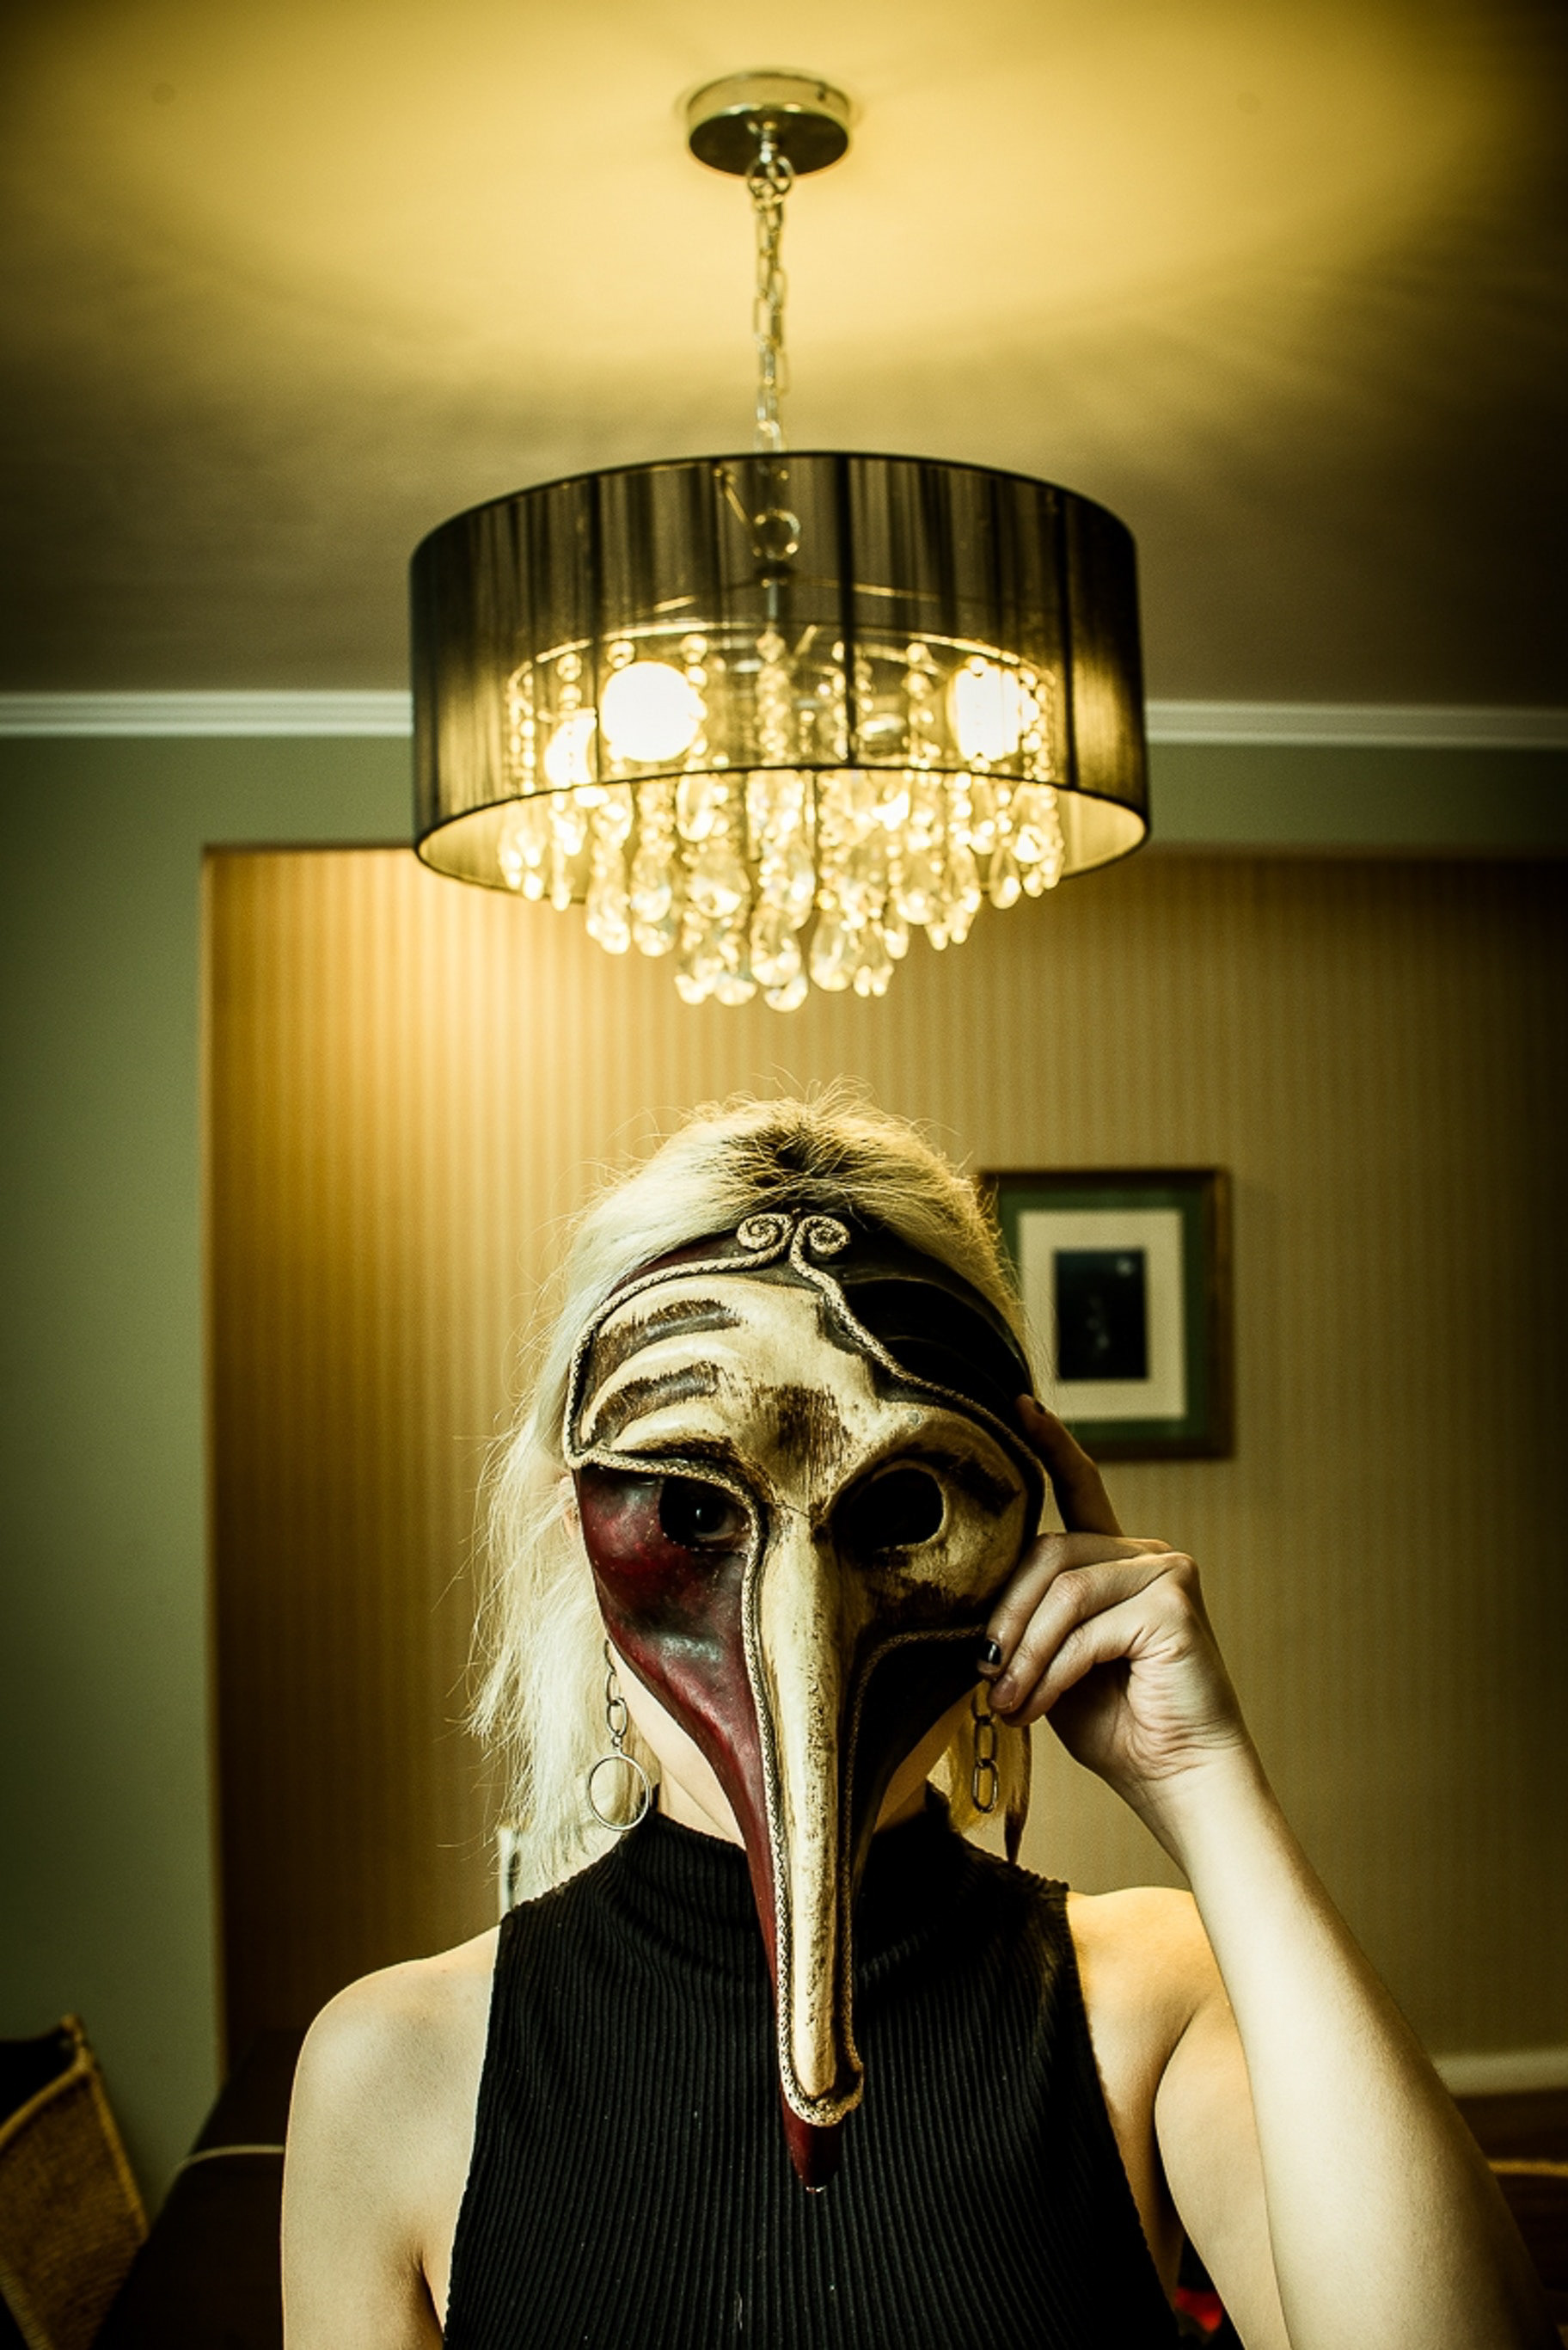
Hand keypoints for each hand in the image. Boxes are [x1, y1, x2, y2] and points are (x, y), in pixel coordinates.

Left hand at [982, 1396, 1252, 1821]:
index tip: (1017, 1405)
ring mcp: (1165, 1571)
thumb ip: (1027, 1620)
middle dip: (1006, 1619)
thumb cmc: (1116, 1727)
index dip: (1051, 1444)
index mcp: (1115, 1562)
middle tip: (986, 1680)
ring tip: (1009, 1703)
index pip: (1080, 1489)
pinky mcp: (1174, 1601)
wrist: (1178, 1780)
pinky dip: (1055, 1671)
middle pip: (1048, 1552)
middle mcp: (1146, 1554)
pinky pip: (1087, 1626)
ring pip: (1062, 1589)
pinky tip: (1041, 1707)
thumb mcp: (1052, 1663)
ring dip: (1025, 1654)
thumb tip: (969, 1603)